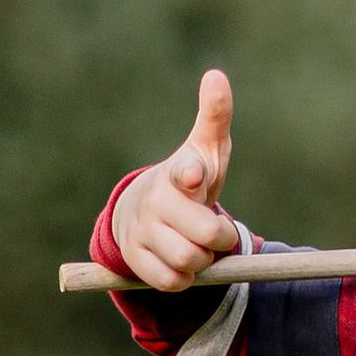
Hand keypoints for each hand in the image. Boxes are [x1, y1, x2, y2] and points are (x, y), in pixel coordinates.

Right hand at [110, 69, 236, 290]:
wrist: (145, 210)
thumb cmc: (188, 177)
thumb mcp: (205, 148)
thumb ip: (215, 115)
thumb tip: (216, 75)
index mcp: (177, 172)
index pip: (183, 172)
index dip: (191, 174)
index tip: (194, 175)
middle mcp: (156, 201)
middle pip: (204, 233)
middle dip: (221, 238)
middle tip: (217, 232)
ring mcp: (142, 231)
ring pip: (188, 261)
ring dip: (204, 260)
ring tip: (199, 246)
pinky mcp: (134, 260)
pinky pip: (170, 281)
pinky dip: (184, 279)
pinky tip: (184, 264)